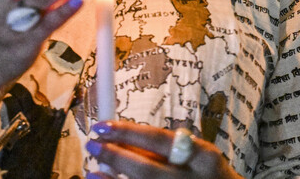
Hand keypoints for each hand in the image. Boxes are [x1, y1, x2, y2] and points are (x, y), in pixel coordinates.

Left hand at [86, 121, 241, 178]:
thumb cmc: (207, 175)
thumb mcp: (198, 155)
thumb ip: (165, 149)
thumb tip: (123, 139)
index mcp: (203, 158)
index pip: (158, 140)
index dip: (127, 132)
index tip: (101, 126)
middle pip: (147, 170)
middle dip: (116, 157)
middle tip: (93, 143)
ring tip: (92, 170)